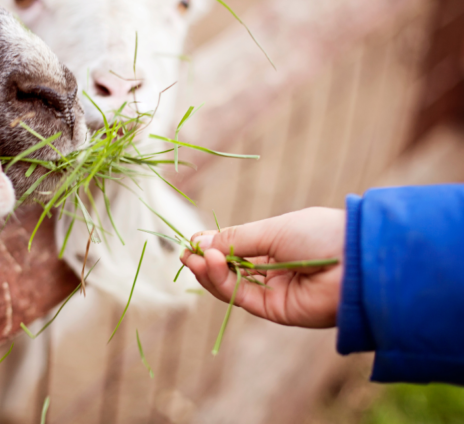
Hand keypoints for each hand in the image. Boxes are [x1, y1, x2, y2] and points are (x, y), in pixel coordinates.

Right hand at [181, 207, 344, 327]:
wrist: (355, 261)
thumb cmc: (320, 234)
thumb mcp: (272, 230)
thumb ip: (235, 239)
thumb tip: (200, 241)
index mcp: (276, 245)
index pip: (236, 249)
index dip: (213, 246)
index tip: (193, 240)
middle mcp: (273, 270)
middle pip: (230, 269)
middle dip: (206, 261)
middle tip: (186, 252)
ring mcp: (274, 291)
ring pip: (231, 285)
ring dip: (209, 272)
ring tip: (194, 258)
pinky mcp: (275, 310)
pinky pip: (241, 296)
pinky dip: (222, 282)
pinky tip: (210, 264)